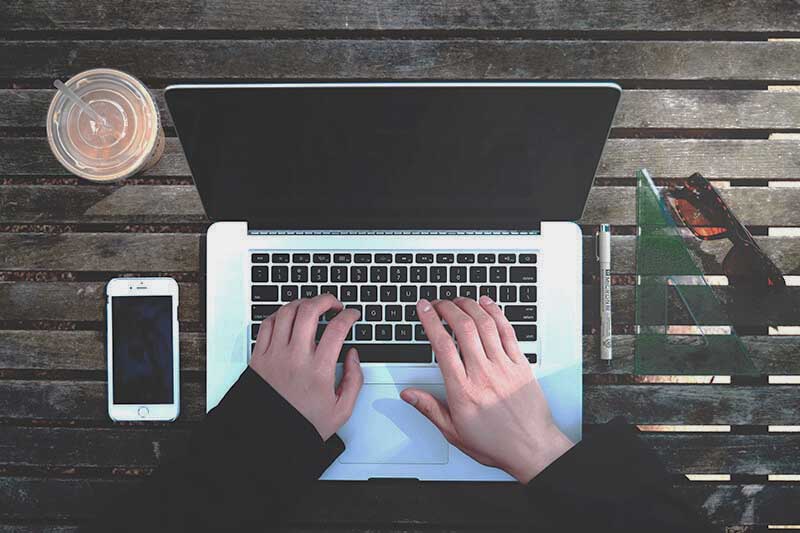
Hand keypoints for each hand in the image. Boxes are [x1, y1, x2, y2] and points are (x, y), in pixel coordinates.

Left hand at [249, 295, 362, 440]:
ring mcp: (275, 355)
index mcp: (319, 370)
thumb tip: (353, 355)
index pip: (337, 328)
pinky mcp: (259, 357)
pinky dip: (279, 314)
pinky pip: (267, 324)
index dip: (349, 315)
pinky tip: (288, 318)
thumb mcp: (342, 410)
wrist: (270, 439)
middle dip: (326, 299)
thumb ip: (355, 379)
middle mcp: (295, 357)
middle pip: (310, 310)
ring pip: (287, 312)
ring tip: (312, 307)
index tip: (352, 315)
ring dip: (303, 303)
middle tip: (334, 304)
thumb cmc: (303, 425)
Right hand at [401, 296, 573, 482]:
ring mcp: (504, 367)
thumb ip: (429, 409)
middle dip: (447, 308)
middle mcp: (483, 374)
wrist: (532, 449)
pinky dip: (496, 313)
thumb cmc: (496, 443)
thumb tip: (409, 394)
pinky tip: (487, 304)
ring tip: (458, 300)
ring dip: (469, 306)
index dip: (430, 321)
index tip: (423, 309)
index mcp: (463, 390)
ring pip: (485, 324)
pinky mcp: (521, 364)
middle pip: (463, 328)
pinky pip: (507, 331)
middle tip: (437, 302)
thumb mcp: (454, 431)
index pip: (442, 346)